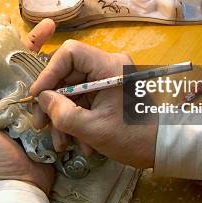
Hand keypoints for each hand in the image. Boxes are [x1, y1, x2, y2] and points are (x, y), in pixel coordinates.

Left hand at [0, 18, 55, 193]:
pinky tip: (76, 70)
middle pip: (23, 67)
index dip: (6, 42)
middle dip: (36, 46)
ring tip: (68, 47)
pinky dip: (63, 84)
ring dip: (53, 64)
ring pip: (42, 79)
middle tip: (50, 26)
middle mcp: (11, 98)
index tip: (15, 22)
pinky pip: (56, 96)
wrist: (22, 187)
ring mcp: (32, 107)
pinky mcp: (49, 117)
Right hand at [30, 40, 156, 168]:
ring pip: (73, 90)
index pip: (70, 53)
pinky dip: (77, 119)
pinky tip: (78, 143)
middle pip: (68, 73)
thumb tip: (42, 98)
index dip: (49, 72)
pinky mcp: (109, 92)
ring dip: (63, 117)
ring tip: (61, 144)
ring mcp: (109, 79)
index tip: (38, 95)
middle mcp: (109, 66)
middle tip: (40, 124)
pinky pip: (84, 99)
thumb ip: (64, 113)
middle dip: (53, 102)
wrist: (163, 149)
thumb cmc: (134, 137)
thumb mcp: (94, 129)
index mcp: (110, 66)